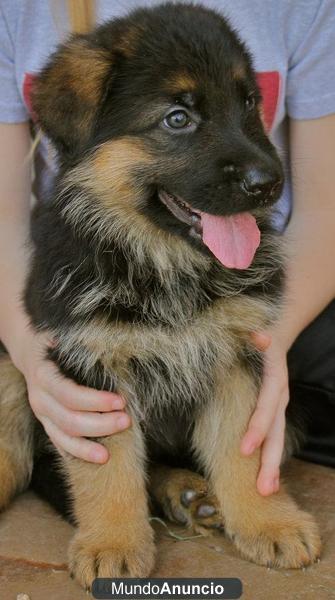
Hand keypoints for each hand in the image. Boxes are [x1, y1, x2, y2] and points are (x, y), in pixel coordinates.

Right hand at [16, 329, 129, 462]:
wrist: (33, 350)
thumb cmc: (58, 341)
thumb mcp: (68, 338)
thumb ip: (86, 347)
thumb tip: (119, 347)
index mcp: (45, 375)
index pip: (70, 394)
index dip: (96, 401)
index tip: (121, 401)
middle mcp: (39, 398)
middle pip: (69, 421)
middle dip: (99, 425)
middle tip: (126, 421)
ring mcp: (41, 414)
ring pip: (62, 438)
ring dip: (86, 448)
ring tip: (108, 454)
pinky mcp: (46, 423)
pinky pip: (59, 444)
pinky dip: (75, 453)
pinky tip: (93, 459)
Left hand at [241, 330, 289, 495]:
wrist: (275, 335)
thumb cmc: (257, 336)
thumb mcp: (256, 333)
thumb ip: (258, 336)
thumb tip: (259, 335)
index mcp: (273, 379)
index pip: (265, 407)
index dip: (257, 427)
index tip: (244, 449)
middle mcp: (279, 396)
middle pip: (277, 431)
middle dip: (270, 460)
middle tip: (262, 488)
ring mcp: (278, 406)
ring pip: (277, 439)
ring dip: (272, 466)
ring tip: (266, 491)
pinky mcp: (273, 413)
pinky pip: (272, 438)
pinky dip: (269, 459)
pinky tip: (265, 480)